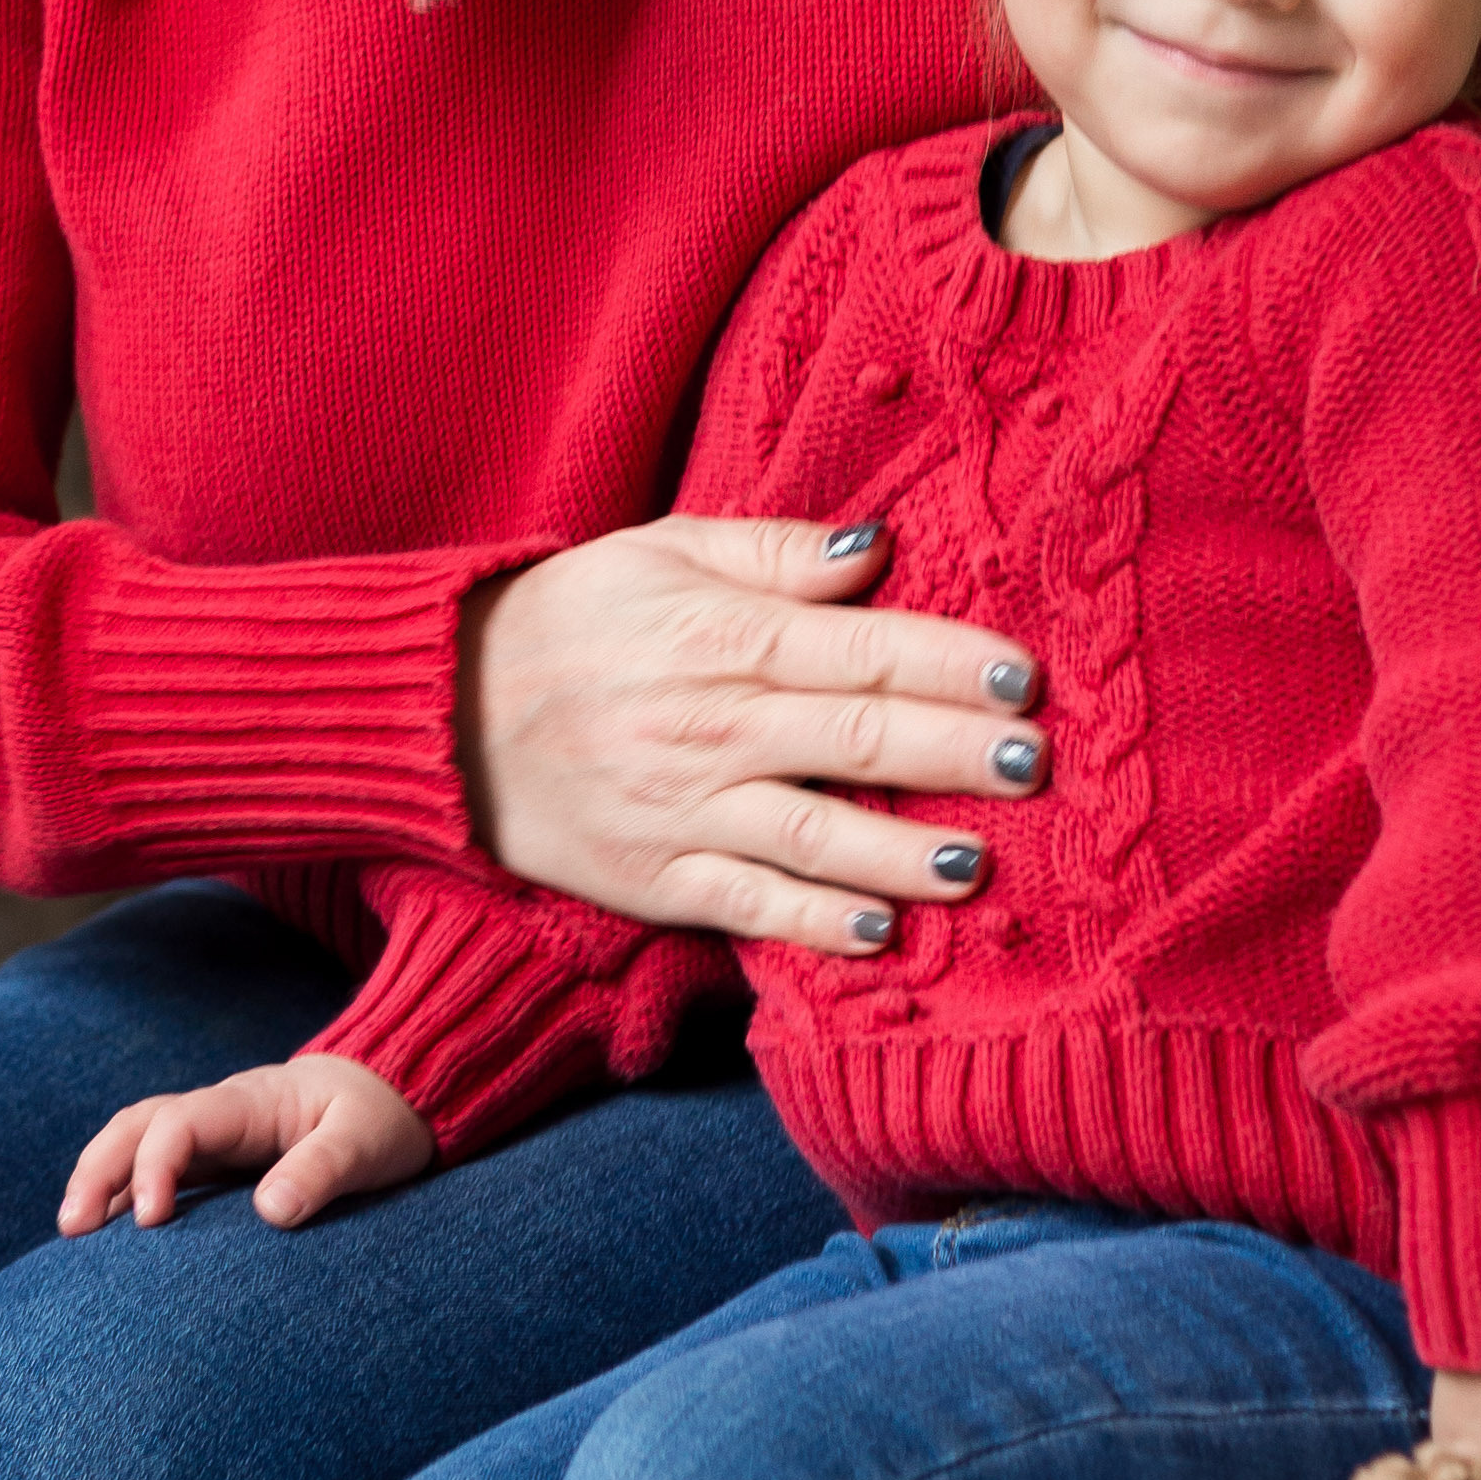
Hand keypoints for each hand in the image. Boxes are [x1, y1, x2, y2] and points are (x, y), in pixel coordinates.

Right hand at [57, 1052, 434, 1235]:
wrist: (394, 1092)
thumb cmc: (379, 1118)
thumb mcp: (366, 1142)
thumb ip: (323, 1169)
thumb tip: (271, 1211)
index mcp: (249, 1102)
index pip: (180, 1121)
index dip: (155, 1164)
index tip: (150, 1221)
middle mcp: (220, 1112)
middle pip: (138, 1123)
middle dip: (99, 1167)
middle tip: (72, 1227)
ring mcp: (215, 1135)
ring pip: (136, 1142)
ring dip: (100, 1179)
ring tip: (72, 1236)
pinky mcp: (218, 1161)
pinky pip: (157, 1169)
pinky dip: (124, 1195)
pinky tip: (106, 1239)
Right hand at [455, 518, 1046, 956]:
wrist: (445, 711)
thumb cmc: (573, 617)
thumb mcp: (665, 552)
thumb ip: (776, 553)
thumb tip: (879, 547)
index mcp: (724, 636)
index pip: (863, 647)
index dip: (950, 661)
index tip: (1024, 676)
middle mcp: (713, 725)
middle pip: (857, 737)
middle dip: (955, 750)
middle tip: (1035, 762)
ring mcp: (683, 809)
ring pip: (813, 833)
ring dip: (901, 851)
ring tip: (976, 860)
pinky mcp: (655, 878)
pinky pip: (748, 903)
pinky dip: (814, 921)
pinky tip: (880, 932)